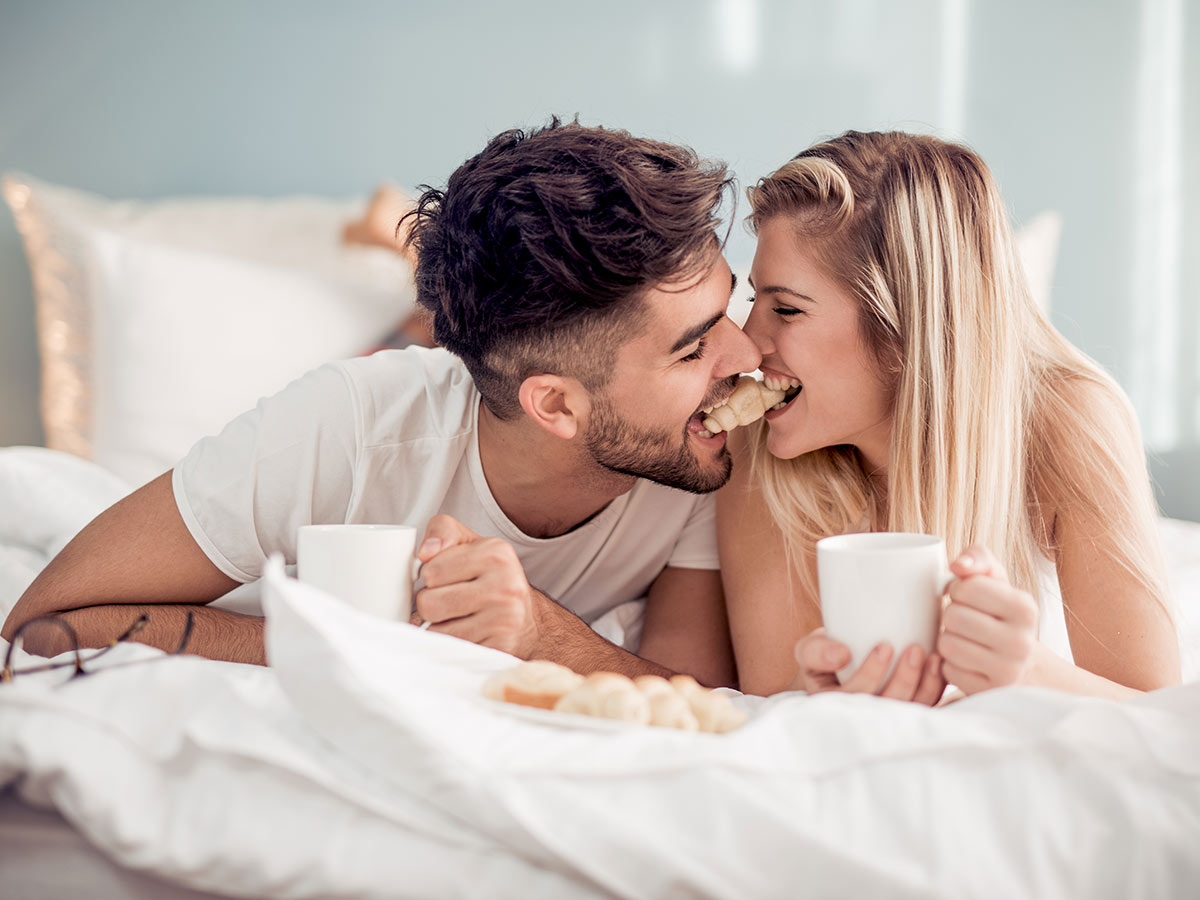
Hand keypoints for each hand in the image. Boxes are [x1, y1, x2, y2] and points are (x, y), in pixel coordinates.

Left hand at [412, 515, 540, 656]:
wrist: (524, 618)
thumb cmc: (489, 577)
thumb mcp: (470, 544)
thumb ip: (443, 531)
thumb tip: (425, 552)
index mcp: (496, 553)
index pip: (430, 571)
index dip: (431, 577)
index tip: (448, 578)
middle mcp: (505, 585)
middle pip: (429, 603)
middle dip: (430, 604)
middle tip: (449, 601)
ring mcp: (505, 620)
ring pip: (436, 631)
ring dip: (439, 627)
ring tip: (458, 617)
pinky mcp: (500, 649)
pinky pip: (451, 650)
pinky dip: (451, 645)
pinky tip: (467, 634)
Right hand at [790, 627, 945, 704]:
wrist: (839, 664)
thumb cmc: (825, 657)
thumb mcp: (809, 651)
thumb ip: (816, 650)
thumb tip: (842, 655)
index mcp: (834, 706)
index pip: (854, 696)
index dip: (870, 675)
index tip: (884, 646)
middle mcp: (862, 719)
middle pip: (887, 707)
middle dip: (904, 679)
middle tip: (914, 648)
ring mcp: (887, 719)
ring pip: (911, 711)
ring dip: (926, 685)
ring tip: (932, 657)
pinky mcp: (908, 715)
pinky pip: (926, 709)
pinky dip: (936, 689)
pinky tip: (939, 667)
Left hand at [937, 545, 1038, 693]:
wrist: (1026, 667)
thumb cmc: (1001, 614)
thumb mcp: (997, 580)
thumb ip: (978, 558)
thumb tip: (957, 565)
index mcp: (1025, 608)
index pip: (967, 587)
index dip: (957, 589)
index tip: (966, 597)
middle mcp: (1021, 641)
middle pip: (953, 616)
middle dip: (951, 615)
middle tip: (965, 620)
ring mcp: (1007, 671)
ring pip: (947, 644)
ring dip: (948, 640)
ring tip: (966, 639)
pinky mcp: (989, 692)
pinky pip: (948, 671)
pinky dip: (950, 664)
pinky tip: (967, 662)